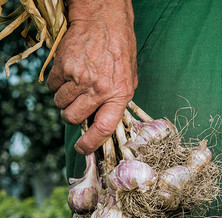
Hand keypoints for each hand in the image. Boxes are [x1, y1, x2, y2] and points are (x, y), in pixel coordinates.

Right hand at [47, 0, 136, 154]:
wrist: (104, 22)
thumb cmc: (120, 52)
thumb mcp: (128, 80)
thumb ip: (117, 102)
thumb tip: (103, 123)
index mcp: (119, 95)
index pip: (104, 128)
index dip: (91, 144)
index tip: (82, 149)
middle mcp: (99, 89)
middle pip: (73, 118)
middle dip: (72, 117)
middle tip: (78, 106)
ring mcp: (79, 78)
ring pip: (60, 104)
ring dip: (65, 99)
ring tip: (77, 84)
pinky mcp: (63, 67)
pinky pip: (52, 87)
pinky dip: (58, 84)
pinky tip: (70, 73)